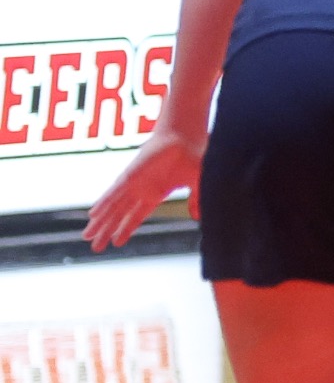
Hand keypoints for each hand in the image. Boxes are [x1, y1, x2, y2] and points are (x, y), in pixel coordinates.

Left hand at [83, 129, 203, 250]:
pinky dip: (103, 204)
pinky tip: (93, 216)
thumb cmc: (192, 155)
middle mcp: (140, 190)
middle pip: (119, 215)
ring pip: (112, 207)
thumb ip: (196, 201)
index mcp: (155, 193)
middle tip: (95, 247)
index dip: (125, 230)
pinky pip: (113, 193)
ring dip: (100, 222)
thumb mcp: (197, 183)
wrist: (184, 135)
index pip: (135, 216)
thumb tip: (198, 218)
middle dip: (106, 231)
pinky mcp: (129, 175)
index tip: (117, 242)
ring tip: (87, 237)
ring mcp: (133, 183)